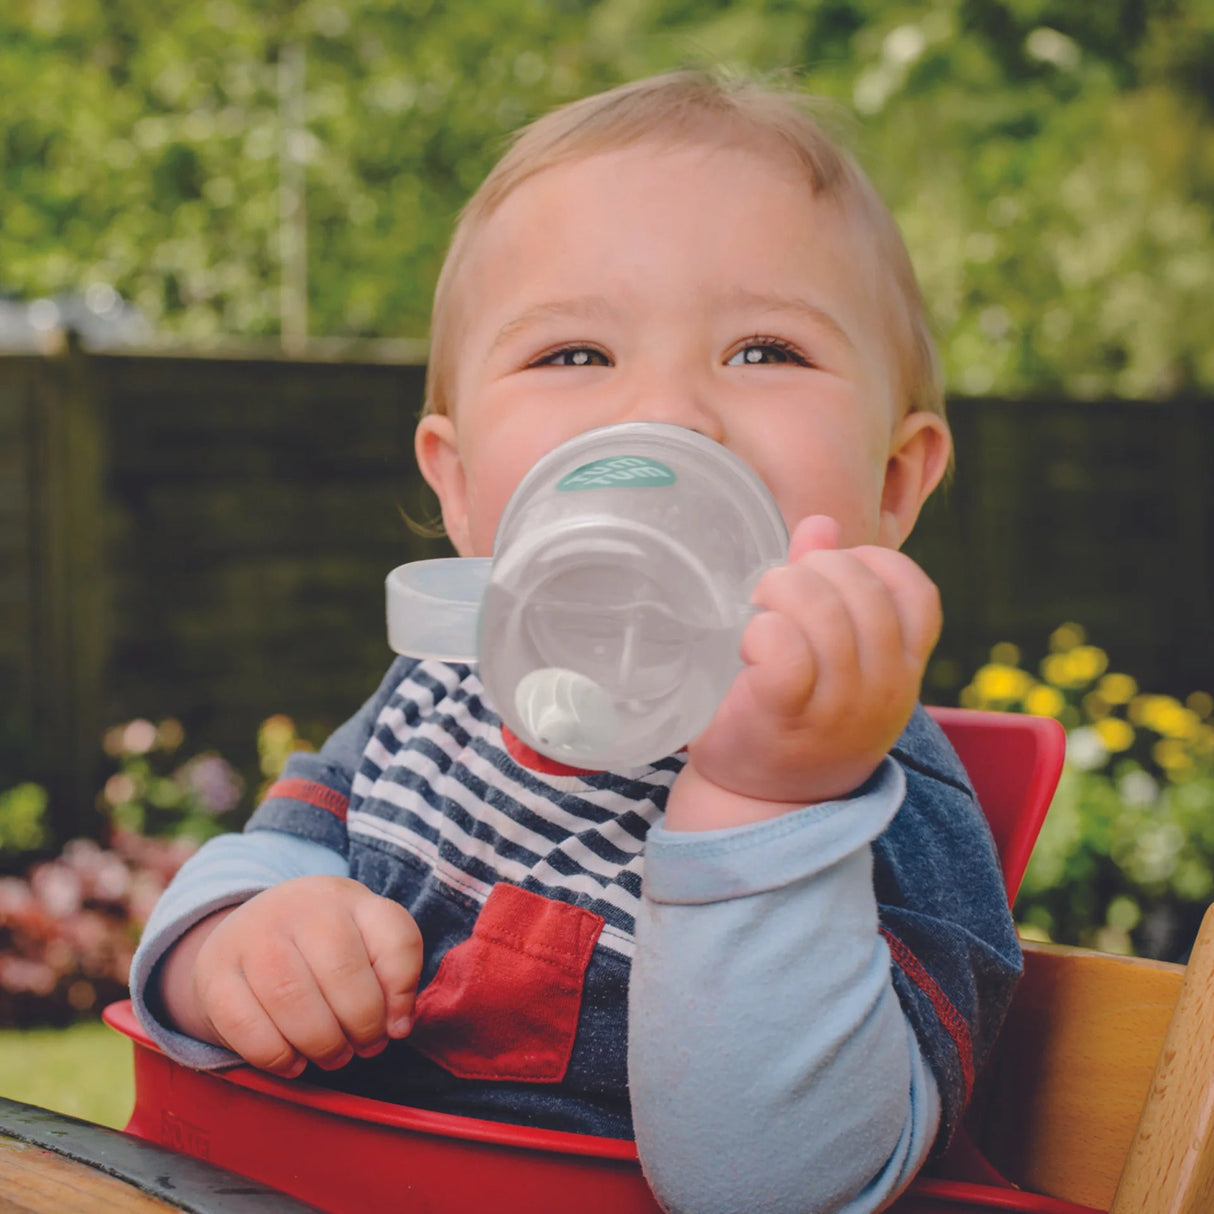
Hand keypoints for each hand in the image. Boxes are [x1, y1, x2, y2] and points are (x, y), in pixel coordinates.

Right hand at [158, 876, 422, 1077]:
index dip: (403, 992)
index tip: (397, 1025)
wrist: (248, 931)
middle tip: (363, 1046)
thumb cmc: (323, 946)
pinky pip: (246, 1026)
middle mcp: (300, 907)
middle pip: (342, 971)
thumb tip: (398, 1025)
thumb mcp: (366, 941)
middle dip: (362, 1025)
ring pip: (292, 998)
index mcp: (348, 898)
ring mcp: (252, 935)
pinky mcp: (214, 974)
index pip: (394, 937)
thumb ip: (394, 975)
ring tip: (333, 1055)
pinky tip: (294, 1061)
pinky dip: (277, 1056)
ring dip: (322, 1043)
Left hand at [669, 515, 940, 828]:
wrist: (762, 802)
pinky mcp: (786, 715)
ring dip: (778, 594)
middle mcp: (885, 686)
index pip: (915, 591)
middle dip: (810, 571)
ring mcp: (840, 706)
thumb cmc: (796, 717)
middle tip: (774, 592)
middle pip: (861, 589)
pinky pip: (785, 649)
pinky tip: (748, 644)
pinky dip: (761, 631)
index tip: (826, 576)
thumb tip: (821, 524)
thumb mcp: (831, 656)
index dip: (869, 563)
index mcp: (902, 665)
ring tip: (757, 612)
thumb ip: (828, 586)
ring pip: (822, 612)